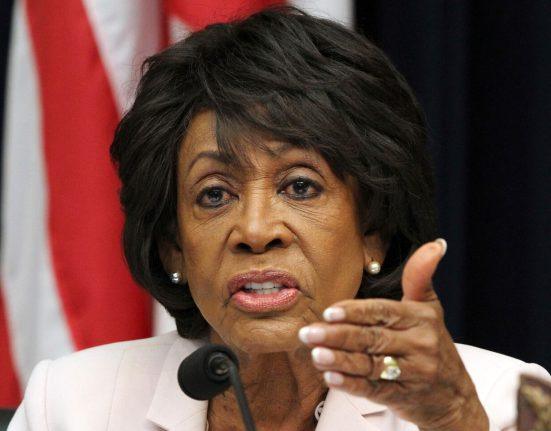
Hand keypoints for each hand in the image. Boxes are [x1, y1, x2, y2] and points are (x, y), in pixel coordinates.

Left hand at [298, 240, 488, 429]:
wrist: (454, 396)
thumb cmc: (434, 344)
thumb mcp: (430, 309)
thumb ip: (420, 277)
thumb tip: (435, 244)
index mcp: (421, 319)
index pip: (383, 312)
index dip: (355, 312)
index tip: (329, 312)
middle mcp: (419, 345)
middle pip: (372, 338)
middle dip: (337, 335)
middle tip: (308, 333)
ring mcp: (412, 373)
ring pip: (370, 365)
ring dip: (340, 360)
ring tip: (315, 354)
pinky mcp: (402, 396)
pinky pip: (373, 389)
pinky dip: (351, 384)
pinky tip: (330, 378)